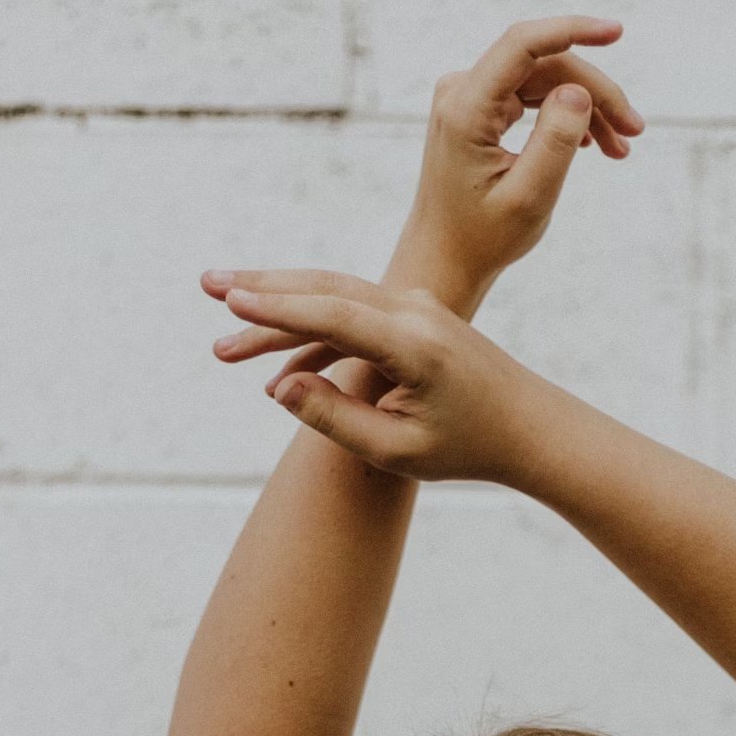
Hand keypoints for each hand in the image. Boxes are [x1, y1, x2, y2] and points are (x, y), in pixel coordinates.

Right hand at [205, 273, 545, 484]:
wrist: (529, 427)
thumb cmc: (468, 448)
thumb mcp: (397, 451)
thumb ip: (334, 418)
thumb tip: (277, 386)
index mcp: (414, 345)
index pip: (332, 315)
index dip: (276, 309)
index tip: (229, 301)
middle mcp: (415, 312)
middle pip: (325, 288)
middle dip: (262, 288)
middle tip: (206, 284)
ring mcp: (416, 307)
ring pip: (335, 296)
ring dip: (280, 308)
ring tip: (224, 324)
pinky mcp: (414, 315)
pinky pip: (352, 314)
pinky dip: (313, 332)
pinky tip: (276, 367)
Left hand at [397, 15, 643, 303]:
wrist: (444, 260)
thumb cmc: (482, 238)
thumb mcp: (529, 198)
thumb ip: (555, 142)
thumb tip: (579, 90)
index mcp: (466, 109)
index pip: (523, 44)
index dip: (572, 30)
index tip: (618, 32)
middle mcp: (462, 91)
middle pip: (544, 66)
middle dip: (595, 92)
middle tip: (634, 132)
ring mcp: (469, 98)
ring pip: (544, 80)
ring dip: (587, 107)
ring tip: (621, 147)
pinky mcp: (479, 110)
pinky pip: (531, 96)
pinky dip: (566, 115)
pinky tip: (593, 143)